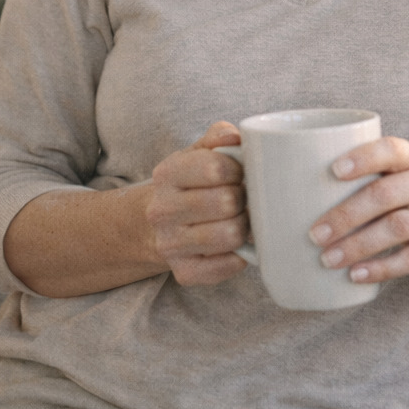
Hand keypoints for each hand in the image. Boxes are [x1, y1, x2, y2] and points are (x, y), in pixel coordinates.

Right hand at [147, 121, 249, 285]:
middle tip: (244, 197)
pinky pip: (228, 265)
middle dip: (245, 198)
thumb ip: (219, 136)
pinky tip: (236, 243)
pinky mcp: (184, 272)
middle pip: (226, 202)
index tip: (241, 172)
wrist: (162, 221)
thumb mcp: (200, 151)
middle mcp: (162, 210)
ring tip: (242, 218)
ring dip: (246, 225)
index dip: (239, 169)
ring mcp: (170, 244)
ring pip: (230, 235)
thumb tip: (236, 137)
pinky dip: (241, 254)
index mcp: (167, 173)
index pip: (216, 168)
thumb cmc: (192, 181)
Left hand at [307, 136, 408, 285]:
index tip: (332, 171)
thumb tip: (297, 196)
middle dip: (345, 215)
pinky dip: (382, 268)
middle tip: (314, 234)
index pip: (390, 148)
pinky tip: (357, 276)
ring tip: (329, 259)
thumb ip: (369, 181)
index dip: (362, 157)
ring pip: (397, 226)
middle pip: (385, 193)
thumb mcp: (404, 182)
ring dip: (358, 245)